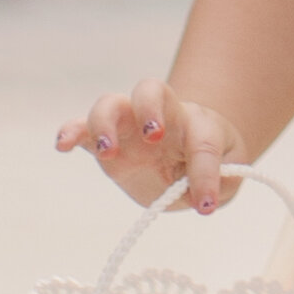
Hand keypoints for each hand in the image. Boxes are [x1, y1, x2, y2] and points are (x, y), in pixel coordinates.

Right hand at [56, 77, 247, 210]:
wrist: (187, 152)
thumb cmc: (212, 160)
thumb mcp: (230, 172)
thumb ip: (223, 179)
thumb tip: (206, 193)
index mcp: (197, 123)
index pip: (202, 140)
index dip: (206, 172)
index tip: (206, 204)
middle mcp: (161, 115)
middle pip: (150, 90)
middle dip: (150, 109)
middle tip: (154, 137)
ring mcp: (129, 125)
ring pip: (111, 104)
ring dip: (106, 123)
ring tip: (107, 151)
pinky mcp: (105, 142)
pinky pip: (83, 129)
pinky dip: (71, 132)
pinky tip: (62, 145)